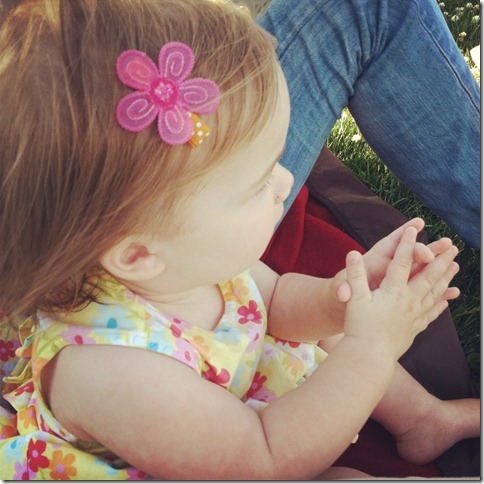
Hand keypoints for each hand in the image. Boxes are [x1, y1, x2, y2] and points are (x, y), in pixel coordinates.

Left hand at [334, 218, 458, 302]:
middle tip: (446, 244)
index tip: (417, 225)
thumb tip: (342, 291)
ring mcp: (398, 278)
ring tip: (456, 262)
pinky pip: (423, 288)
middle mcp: (389, 266)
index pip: (390, 244)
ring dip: (438, 265)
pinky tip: (452, 291)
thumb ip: (343, 289)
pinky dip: (436, 289)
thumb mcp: (341, 290)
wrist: (344, 305)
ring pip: (421, 269)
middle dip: (428, 248)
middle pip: (411, 253)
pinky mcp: (403, 290)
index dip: (403, 233)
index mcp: (374, 260)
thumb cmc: (342, 292)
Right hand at [343, 226, 459, 358]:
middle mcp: (408, 301)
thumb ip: (355, 275)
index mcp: (393, 291)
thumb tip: (352, 254)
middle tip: (452, 247)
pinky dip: (441, 304)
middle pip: (428, 276)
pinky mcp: (415, 328)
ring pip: (435, 292)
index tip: (412, 229)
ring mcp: (414, 315)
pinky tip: (447, 299)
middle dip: (440, 259)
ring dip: (446, 278)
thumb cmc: (359, 327)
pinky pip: (432, 313)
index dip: (406, 244)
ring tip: (455, 267)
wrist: (370, 356)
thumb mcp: (354, 299)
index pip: (401, 262)